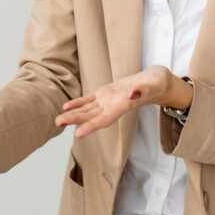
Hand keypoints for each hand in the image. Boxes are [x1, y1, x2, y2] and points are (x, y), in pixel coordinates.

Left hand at [55, 66, 191, 137]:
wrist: (156, 81)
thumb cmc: (157, 83)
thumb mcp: (154, 84)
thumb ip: (144, 90)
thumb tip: (133, 93)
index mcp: (123, 106)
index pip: (105, 119)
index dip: (92, 126)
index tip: (78, 133)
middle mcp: (113, 107)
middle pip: (92, 116)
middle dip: (75, 120)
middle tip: (58, 122)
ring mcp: (108, 101)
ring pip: (88, 110)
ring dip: (73, 114)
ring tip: (58, 119)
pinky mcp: (106, 93)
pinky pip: (89, 100)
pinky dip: (78, 103)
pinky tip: (66, 107)